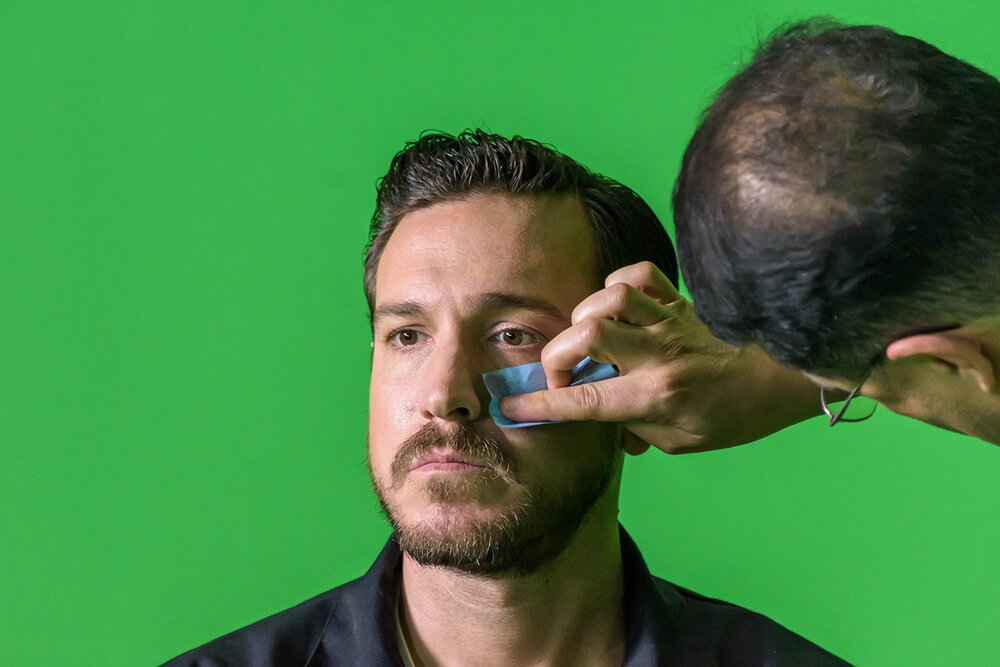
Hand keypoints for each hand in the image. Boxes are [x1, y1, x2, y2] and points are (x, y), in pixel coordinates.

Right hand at [499, 262, 821, 453]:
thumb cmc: (732, 418)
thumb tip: (604, 420)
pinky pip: (641, 274)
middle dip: (558, 354)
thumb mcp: (679, 441)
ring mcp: (669, 323)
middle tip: (563, 371)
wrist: (780, 380)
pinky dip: (618, 284)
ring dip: (587, 316)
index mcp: (655, 396)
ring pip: (610, 299)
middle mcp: (658, 355)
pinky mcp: (679, 302)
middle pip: (587, 335)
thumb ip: (634, 429)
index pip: (585, 400)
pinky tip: (617, 305)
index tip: (513, 406)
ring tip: (590, 336)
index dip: (542, 403)